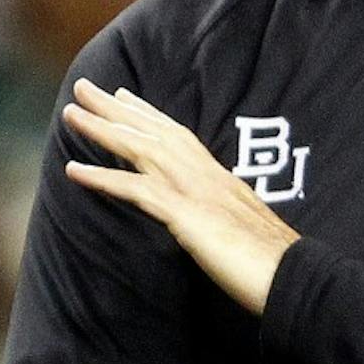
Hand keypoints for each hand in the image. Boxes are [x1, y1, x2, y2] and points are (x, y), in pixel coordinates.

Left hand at [62, 77, 299, 315]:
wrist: (294, 276)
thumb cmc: (271, 260)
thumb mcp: (238, 224)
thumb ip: (218, 211)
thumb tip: (208, 215)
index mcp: (215, 173)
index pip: (175, 133)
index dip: (146, 112)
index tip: (123, 94)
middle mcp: (202, 172)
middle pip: (151, 130)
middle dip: (114, 107)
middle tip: (83, 87)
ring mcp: (193, 189)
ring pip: (138, 149)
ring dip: (100, 130)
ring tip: (69, 114)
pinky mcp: (185, 214)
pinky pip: (135, 191)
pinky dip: (101, 179)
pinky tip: (73, 172)